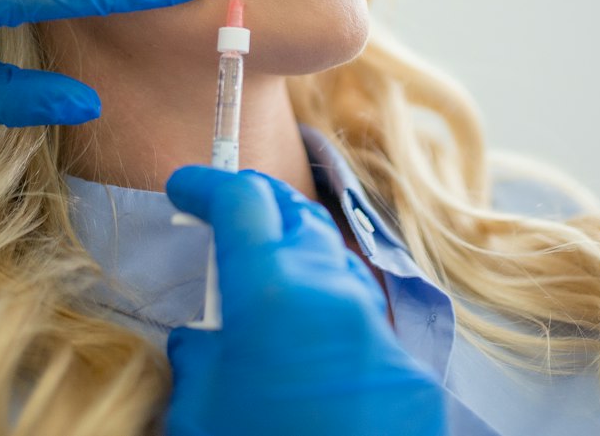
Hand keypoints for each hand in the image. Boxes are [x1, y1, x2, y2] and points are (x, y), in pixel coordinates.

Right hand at [164, 166, 445, 435]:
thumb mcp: (198, 413)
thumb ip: (201, 354)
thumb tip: (206, 336)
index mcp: (271, 292)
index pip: (243, 201)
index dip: (208, 186)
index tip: (186, 189)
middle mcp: (335, 295)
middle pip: (297, 219)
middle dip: (258, 213)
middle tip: (225, 228)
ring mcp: (381, 333)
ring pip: (337, 268)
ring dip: (298, 265)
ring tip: (264, 299)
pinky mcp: (413, 374)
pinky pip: (364, 324)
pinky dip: (331, 321)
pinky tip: (308, 359)